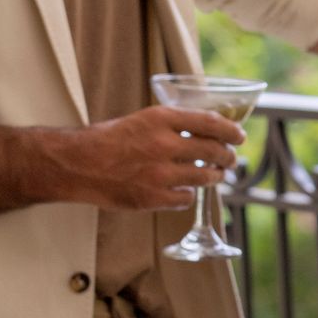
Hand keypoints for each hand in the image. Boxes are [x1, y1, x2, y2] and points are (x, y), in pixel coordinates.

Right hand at [69, 105, 245, 210]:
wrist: (78, 163)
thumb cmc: (108, 139)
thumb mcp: (143, 120)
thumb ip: (173, 124)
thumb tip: (206, 131)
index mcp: (161, 118)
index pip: (210, 122)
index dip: (230, 130)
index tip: (239, 135)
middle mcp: (164, 144)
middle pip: (213, 151)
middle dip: (227, 156)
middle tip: (230, 159)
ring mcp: (159, 173)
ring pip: (204, 177)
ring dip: (214, 176)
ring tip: (215, 175)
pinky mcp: (152, 197)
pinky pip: (186, 198)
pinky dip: (189, 195)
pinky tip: (186, 191)